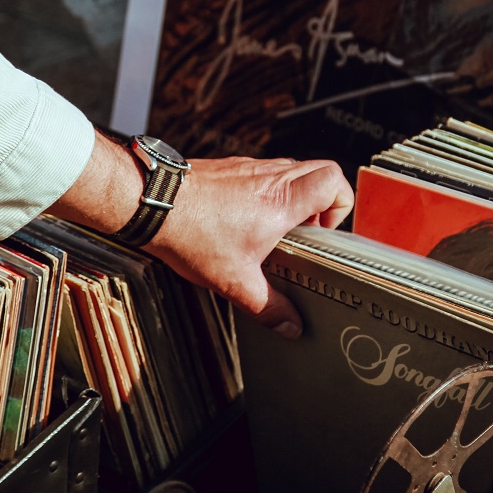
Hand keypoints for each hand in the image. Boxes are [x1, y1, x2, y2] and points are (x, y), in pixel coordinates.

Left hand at [146, 156, 353, 337]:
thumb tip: (290, 325)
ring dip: (294, 197)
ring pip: (292, 170)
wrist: (152, 204)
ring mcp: (250, 167)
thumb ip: (269, 307)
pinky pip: (263, 173)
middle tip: (307, 231)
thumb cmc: (191, 233)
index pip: (334, 181)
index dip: (340, 205)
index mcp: (282, 201)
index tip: (323, 232)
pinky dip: (267, 192)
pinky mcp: (230, 167)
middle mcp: (271, 177)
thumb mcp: (235, 281)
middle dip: (323, 202)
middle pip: (320, 170)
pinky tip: (246, 221)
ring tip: (276, 230)